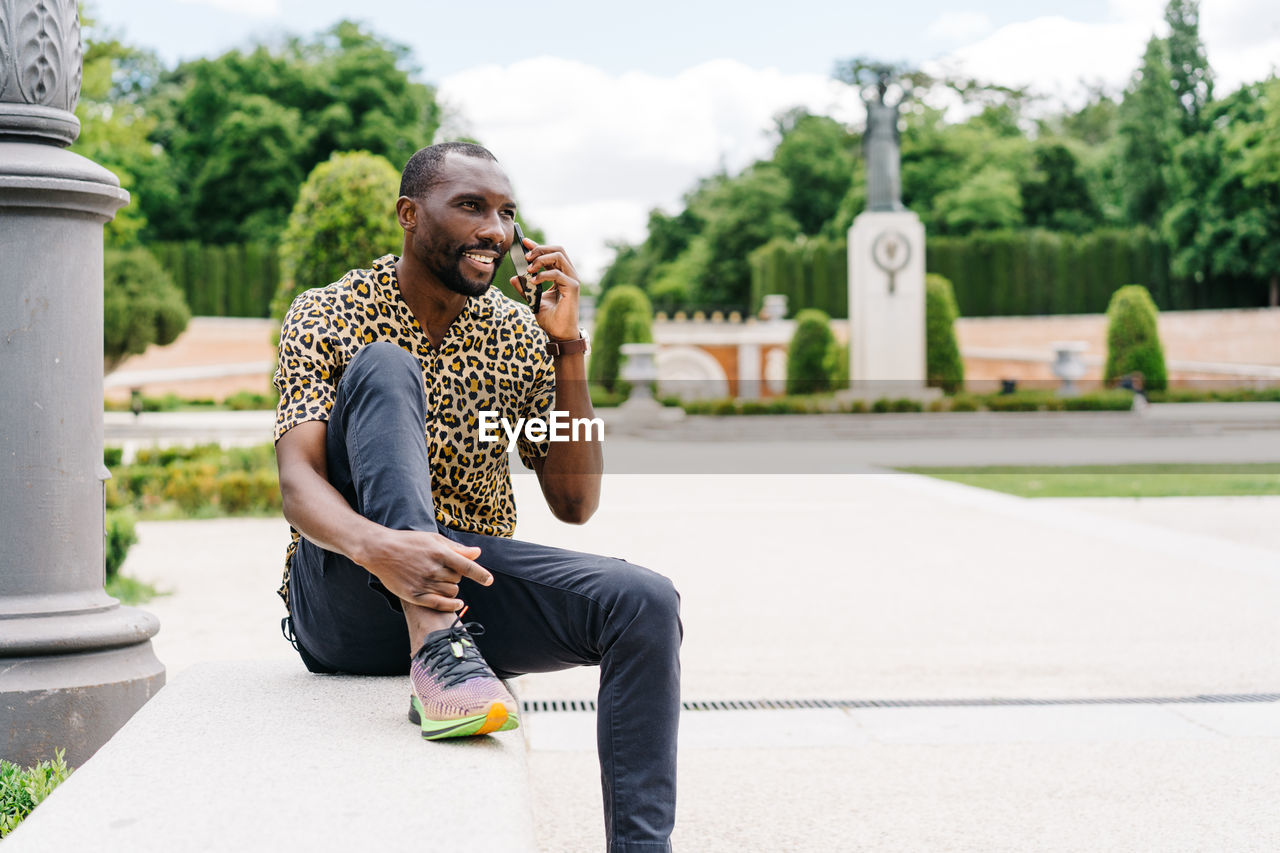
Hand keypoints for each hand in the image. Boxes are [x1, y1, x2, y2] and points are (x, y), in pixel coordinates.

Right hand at [359, 529, 492, 611]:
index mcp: (440, 553)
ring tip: (441, 581)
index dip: (480, 575)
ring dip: (452, 588)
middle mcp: (433, 569)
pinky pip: (439, 604)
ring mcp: (424, 583)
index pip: (467, 567)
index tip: (489, 581)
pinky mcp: (414, 595)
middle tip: (444, 570)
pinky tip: (457, 603)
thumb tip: (477, 553)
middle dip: (456, 576)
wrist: (380, 551)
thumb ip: (457, 548)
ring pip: (451, 592)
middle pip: (458, 580)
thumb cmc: (409, 542)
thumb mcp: (433, 539)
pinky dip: (451, 605)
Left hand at [511, 237, 579, 340]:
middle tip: (525, 256)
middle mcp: (569, 274)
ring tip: (529, 268)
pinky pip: (557, 273)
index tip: (523, 242)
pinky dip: (543, 275)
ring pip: (559, 256)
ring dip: (541, 259)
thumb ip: (525, 288)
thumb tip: (514, 278)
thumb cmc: (550, 318)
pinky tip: (534, 281)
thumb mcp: (533, 300)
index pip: (551, 254)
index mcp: (561, 275)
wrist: (559, 334)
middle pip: (557, 250)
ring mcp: (572, 280)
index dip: (537, 246)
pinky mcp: (573, 287)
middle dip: (540, 249)